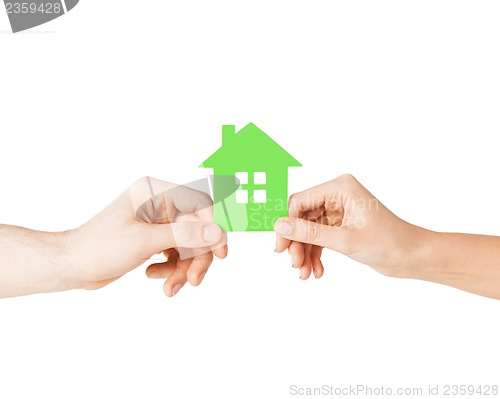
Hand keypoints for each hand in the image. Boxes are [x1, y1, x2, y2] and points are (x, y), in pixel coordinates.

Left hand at [68, 177, 226, 296]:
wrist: (73, 265)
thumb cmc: (99, 247)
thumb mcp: (144, 241)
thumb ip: (183, 235)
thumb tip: (216, 232)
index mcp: (154, 191)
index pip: (198, 204)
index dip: (213, 227)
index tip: (220, 252)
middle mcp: (159, 203)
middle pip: (196, 229)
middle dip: (195, 257)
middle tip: (194, 280)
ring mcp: (157, 222)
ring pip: (188, 245)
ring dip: (182, 269)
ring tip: (170, 288)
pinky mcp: (154, 238)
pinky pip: (176, 254)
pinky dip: (170, 269)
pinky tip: (152, 275)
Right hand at [274, 174, 425, 279]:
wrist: (413, 257)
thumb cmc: (389, 243)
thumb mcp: (345, 240)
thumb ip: (309, 234)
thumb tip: (280, 227)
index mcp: (340, 188)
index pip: (299, 202)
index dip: (286, 225)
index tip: (280, 248)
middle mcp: (338, 195)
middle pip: (301, 217)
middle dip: (297, 243)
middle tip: (294, 264)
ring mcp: (339, 210)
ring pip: (308, 230)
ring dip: (305, 252)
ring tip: (305, 274)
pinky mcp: (341, 225)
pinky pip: (319, 238)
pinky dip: (315, 254)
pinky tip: (317, 271)